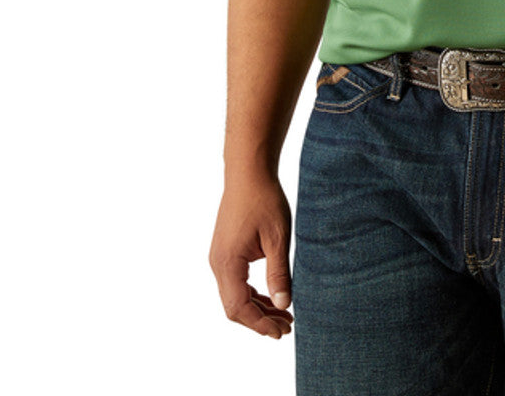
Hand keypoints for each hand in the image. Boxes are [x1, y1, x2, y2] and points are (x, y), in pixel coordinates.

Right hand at [209, 172, 294, 338]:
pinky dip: (251, 293)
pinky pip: (234, 282)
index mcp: (228, 263)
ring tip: (283, 313)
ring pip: (233, 295)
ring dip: (256, 307)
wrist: (248, 172)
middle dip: (259, 320)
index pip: (239, 308)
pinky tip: (270, 295)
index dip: (260, 324)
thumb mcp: (277, 239)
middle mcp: (218, 263)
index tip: (281, 331)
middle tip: (287, 325)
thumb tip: (283, 304)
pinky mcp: (224, 251)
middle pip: (234, 306)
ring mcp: (219, 257)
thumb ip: (279, 273)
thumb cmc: (264, 200)